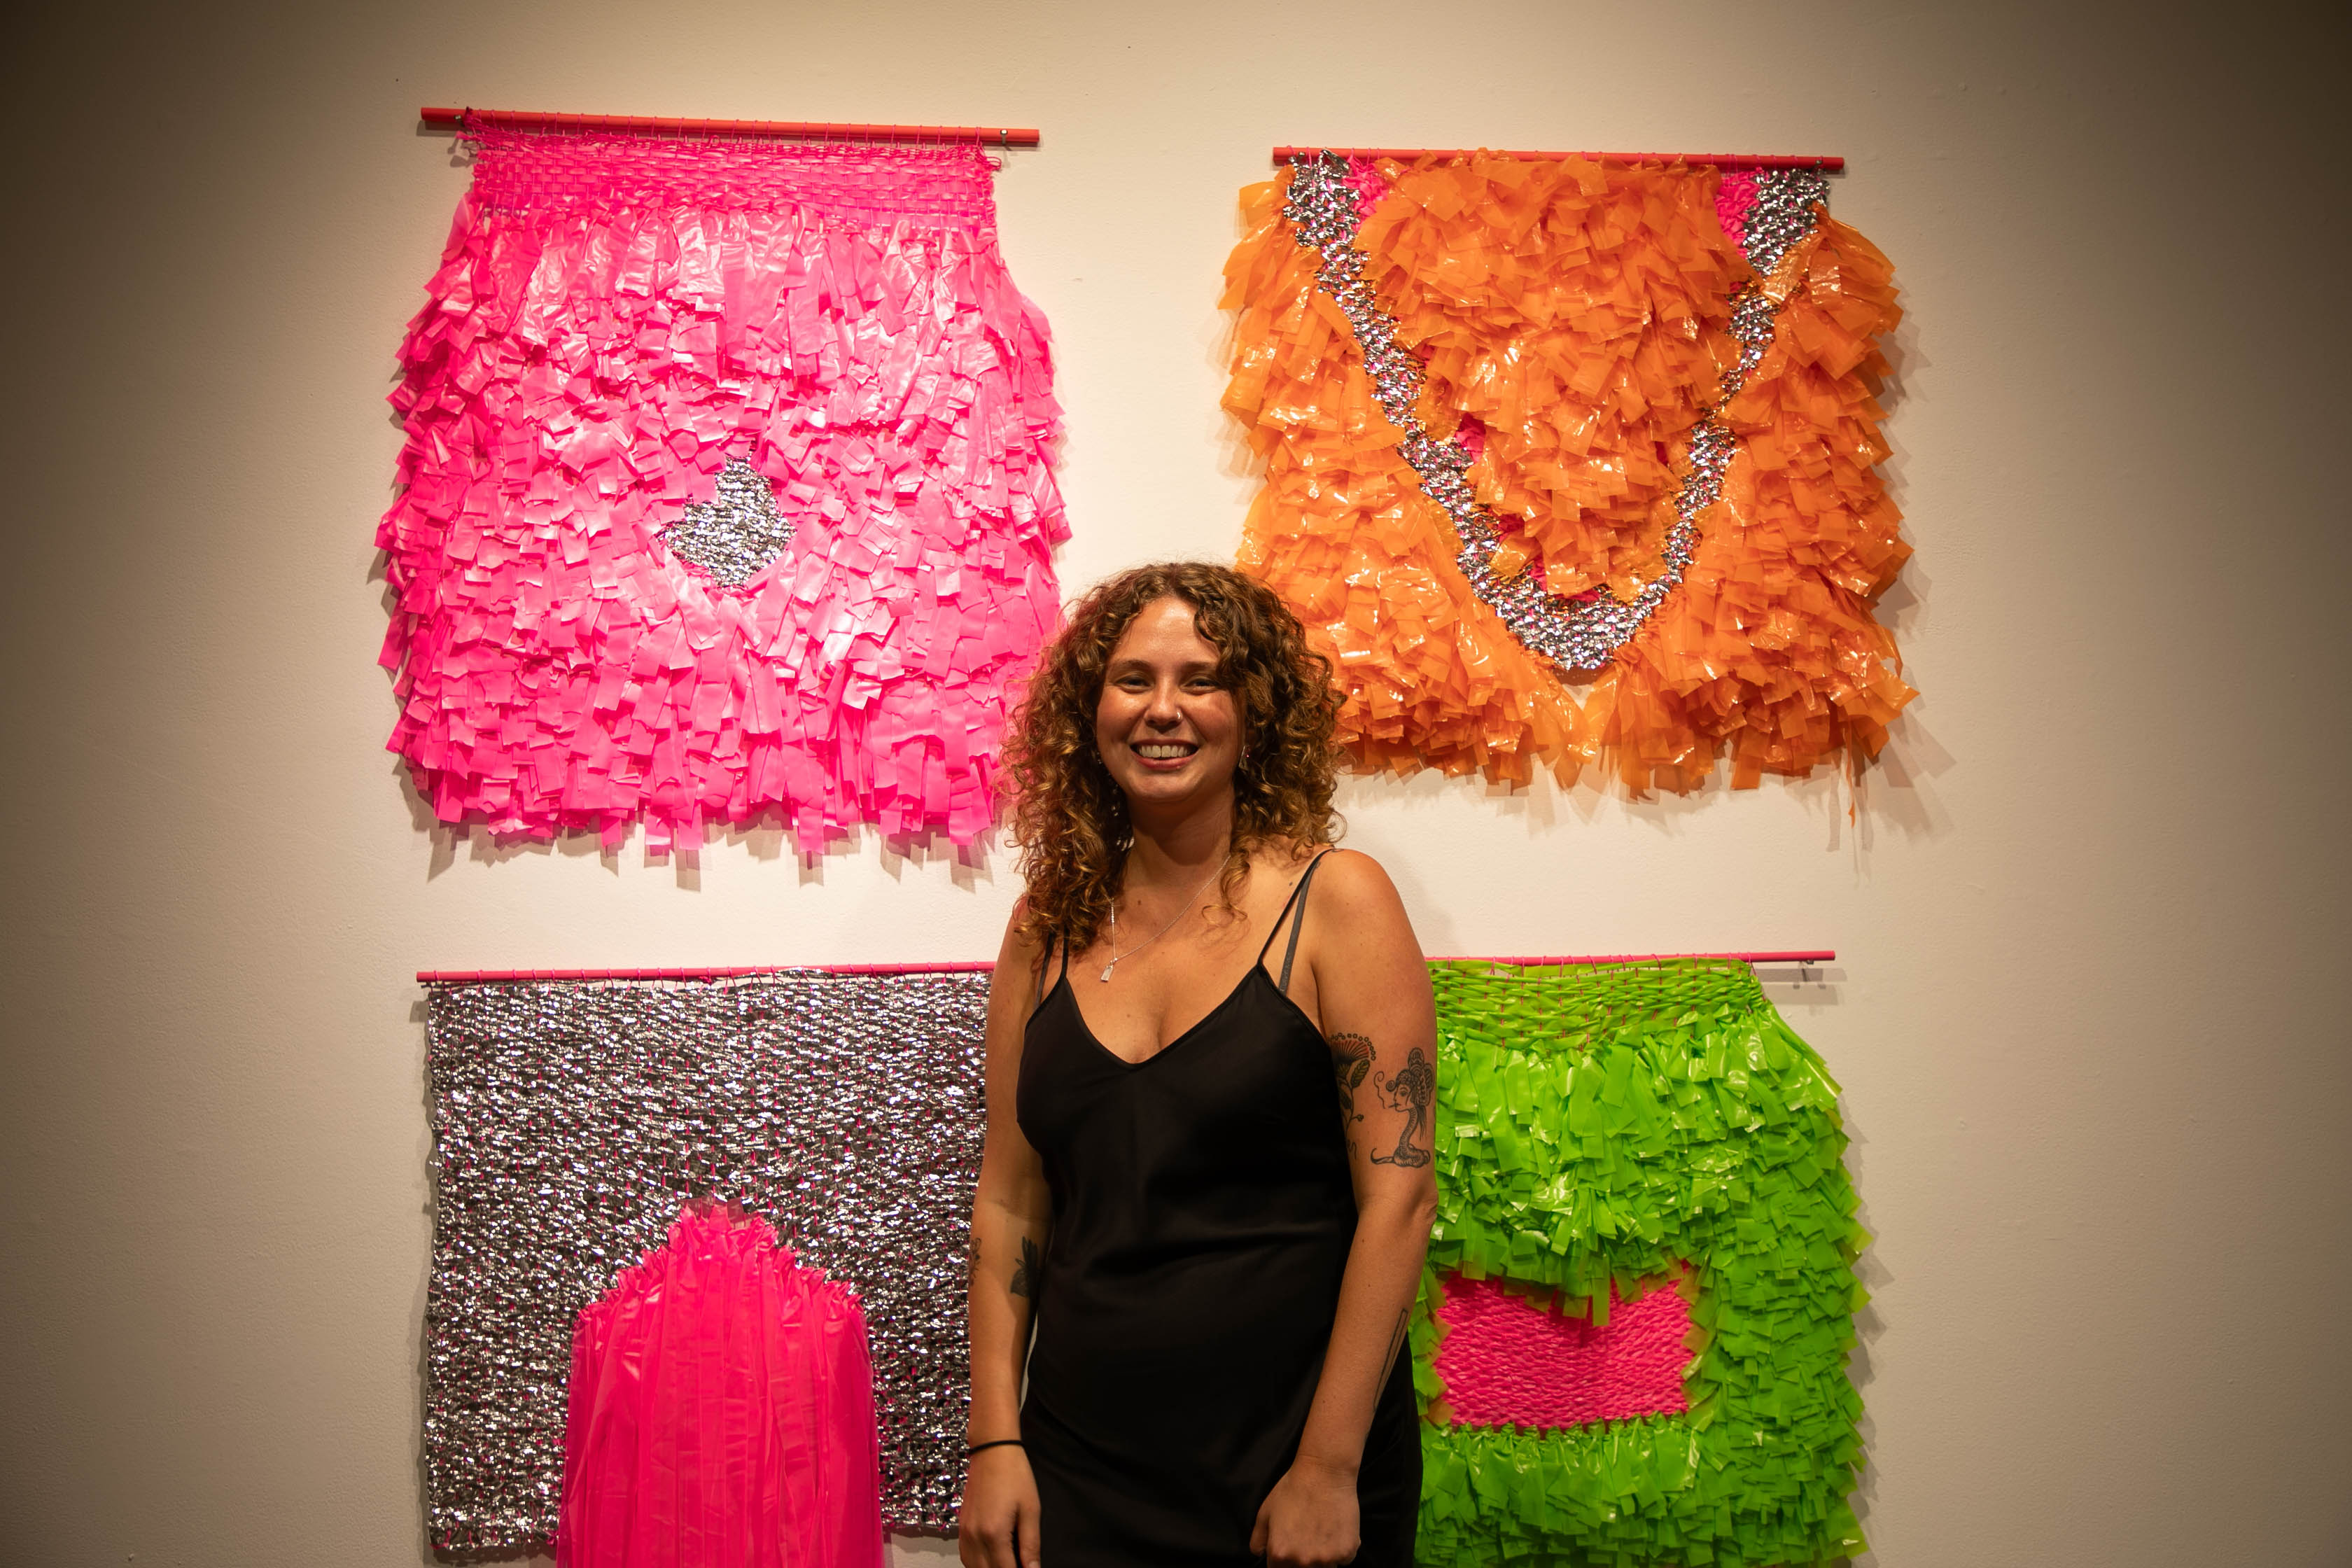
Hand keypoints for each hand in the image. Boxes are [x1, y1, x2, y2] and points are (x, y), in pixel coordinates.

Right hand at [958, 1445, 1041, 1567]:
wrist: (992, 1450)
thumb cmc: (1015, 1476)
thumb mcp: (1030, 1510)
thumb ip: (1030, 1545)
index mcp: (993, 1534)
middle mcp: (974, 1537)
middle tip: (1021, 1565)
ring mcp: (964, 1533)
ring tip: (1008, 1562)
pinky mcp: (960, 1527)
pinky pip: (965, 1557)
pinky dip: (978, 1564)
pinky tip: (992, 1560)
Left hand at [1249, 1456, 1359, 1566]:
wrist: (1325, 1473)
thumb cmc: (1293, 1489)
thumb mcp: (1265, 1512)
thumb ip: (1258, 1540)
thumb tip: (1260, 1555)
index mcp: (1280, 1554)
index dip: (1284, 1561)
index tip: (1291, 1549)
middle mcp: (1302, 1561)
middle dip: (1303, 1560)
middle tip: (1307, 1538)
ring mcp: (1326, 1559)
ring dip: (1323, 1557)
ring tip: (1322, 1532)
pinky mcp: (1347, 1552)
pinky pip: (1343, 1560)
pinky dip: (1341, 1549)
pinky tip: (1336, 1528)